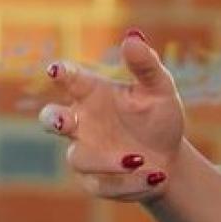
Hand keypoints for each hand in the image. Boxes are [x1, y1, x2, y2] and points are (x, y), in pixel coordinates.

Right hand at [40, 31, 186, 202]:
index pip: (72, 80)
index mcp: (94, 94)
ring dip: (109, 161)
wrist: (170, 159)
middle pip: (49, 119)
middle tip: (62, 121)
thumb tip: (133, 37)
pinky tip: (155, 175)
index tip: (56, 70)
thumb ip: (147, 65)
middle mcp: (82, 122)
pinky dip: (130, 182)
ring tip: (140, 158)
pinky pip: (102, 184)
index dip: (62, 74)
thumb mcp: (161, 90)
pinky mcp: (93, 181)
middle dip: (51, 119)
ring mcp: (84, 152)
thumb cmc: (159, 117)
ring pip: (79, 157)